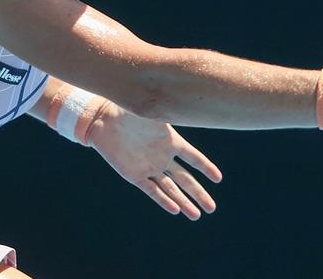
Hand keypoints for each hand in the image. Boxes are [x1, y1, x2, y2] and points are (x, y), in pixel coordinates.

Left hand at [85, 102, 222, 219]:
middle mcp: (162, 157)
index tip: (218, 178)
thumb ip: (169, 112)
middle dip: (198, 194)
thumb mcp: (152, 110)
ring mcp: (149, 167)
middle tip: (212, 208)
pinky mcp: (134, 175)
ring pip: (170, 189)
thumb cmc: (128, 109)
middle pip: (185, 179)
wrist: (104, 119)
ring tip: (196, 216)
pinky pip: (151, 190)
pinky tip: (175, 210)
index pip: (194, 158)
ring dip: (184, 202)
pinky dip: (163, 200)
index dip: (206, 167)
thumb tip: (187, 106)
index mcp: (171, 141)